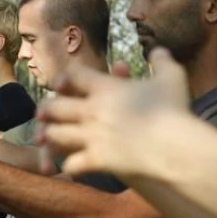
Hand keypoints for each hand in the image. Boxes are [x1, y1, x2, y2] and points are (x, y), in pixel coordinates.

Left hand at [37, 47, 189, 176]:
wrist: (174, 146)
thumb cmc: (175, 110)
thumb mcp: (172, 78)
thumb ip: (162, 62)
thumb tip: (160, 50)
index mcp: (105, 88)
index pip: (74, 75)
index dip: (64, 76)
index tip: (61, 82)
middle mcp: (92, 110)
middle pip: (55, 106)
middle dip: (47, 109)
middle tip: (42, 112)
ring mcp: (91, 136)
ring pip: (56, 134)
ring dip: (52, 136)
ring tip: (48, 138)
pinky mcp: (96, 160)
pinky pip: (73, 163)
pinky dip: (69, 165)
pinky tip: (69, 167)